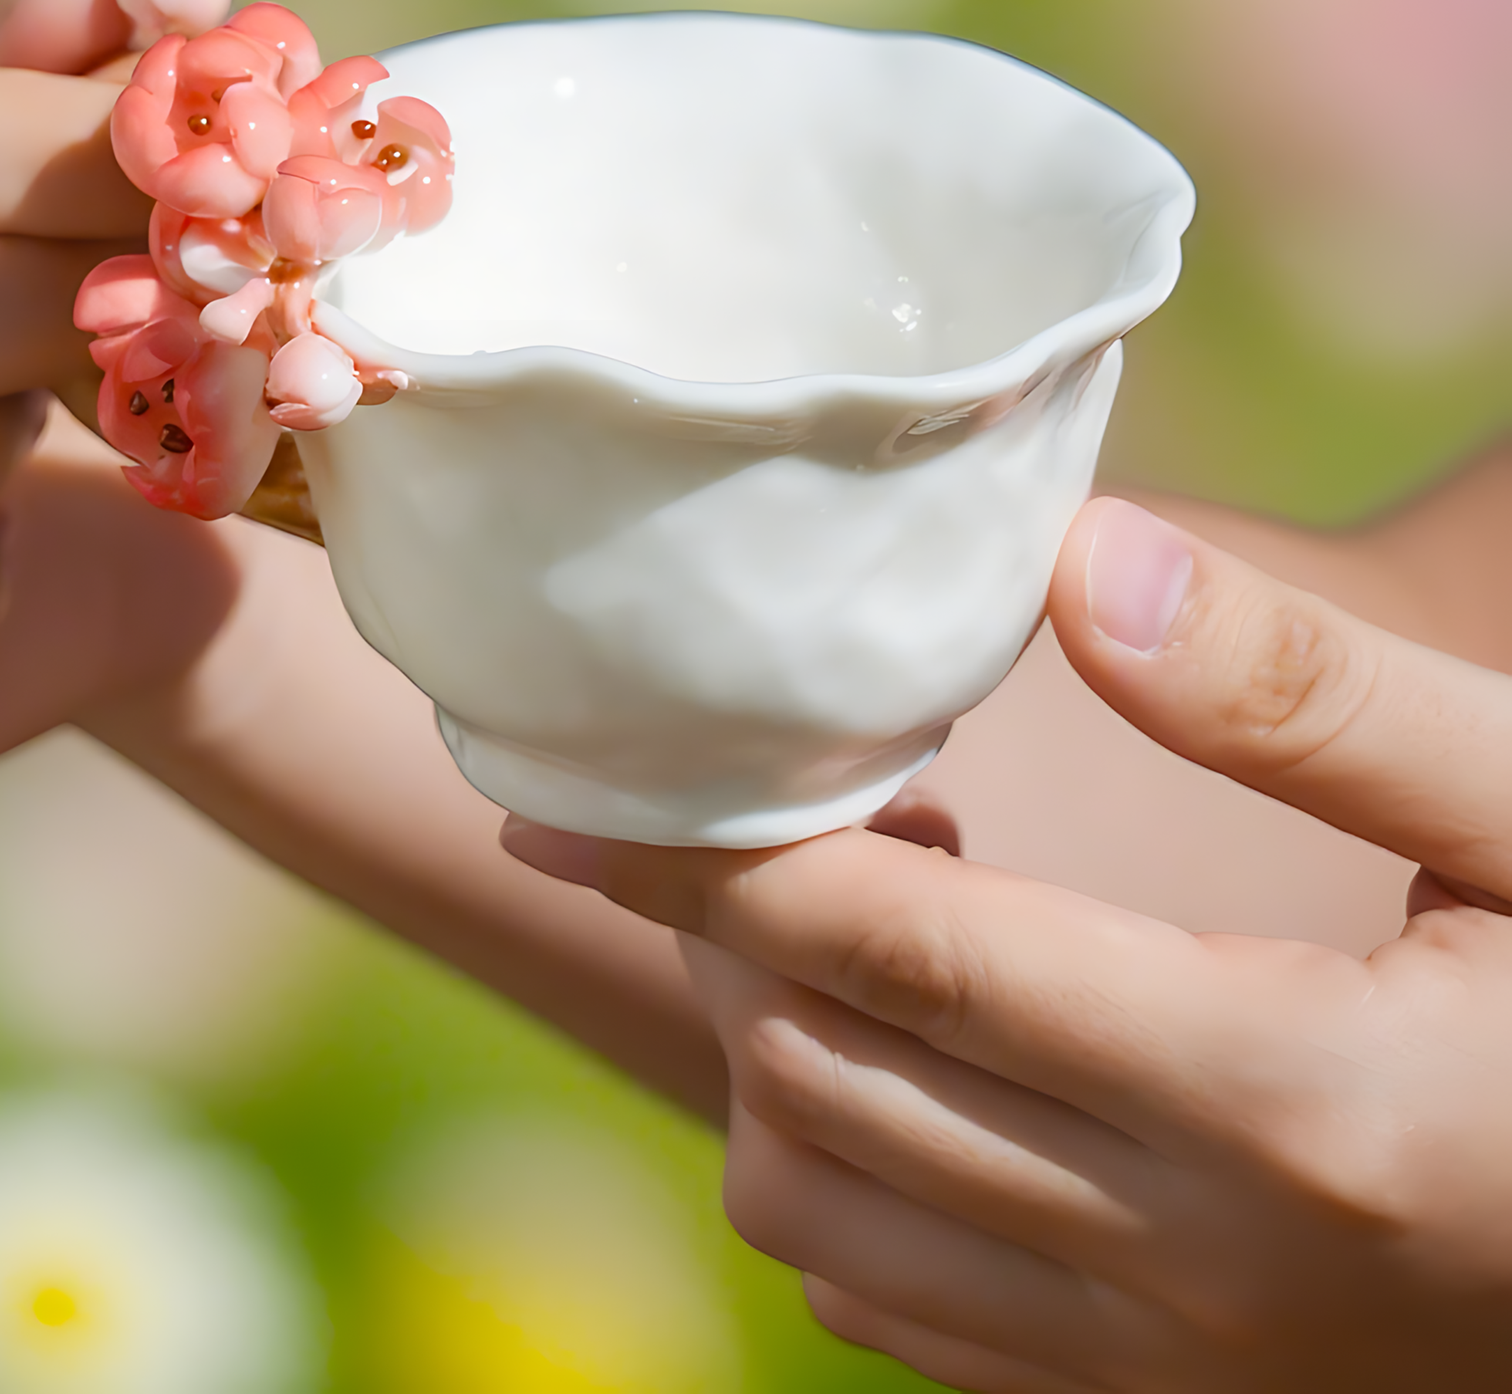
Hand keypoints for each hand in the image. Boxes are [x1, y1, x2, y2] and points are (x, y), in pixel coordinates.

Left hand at [504, 495, 1511, 1390]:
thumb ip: (1311, 704)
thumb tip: (1082, 566)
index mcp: (1281, 1101)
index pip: (899, 955)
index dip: (707, 859)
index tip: (569, 792)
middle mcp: (1191, 1268)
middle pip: (822, 1078)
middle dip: (735, 928)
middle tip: (788, 797)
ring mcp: (1168, 1370)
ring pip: (823, 1215)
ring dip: (775, 1050)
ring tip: (875, 916)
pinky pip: (892, 1314)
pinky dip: (836, 1177)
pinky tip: (916, 1059)